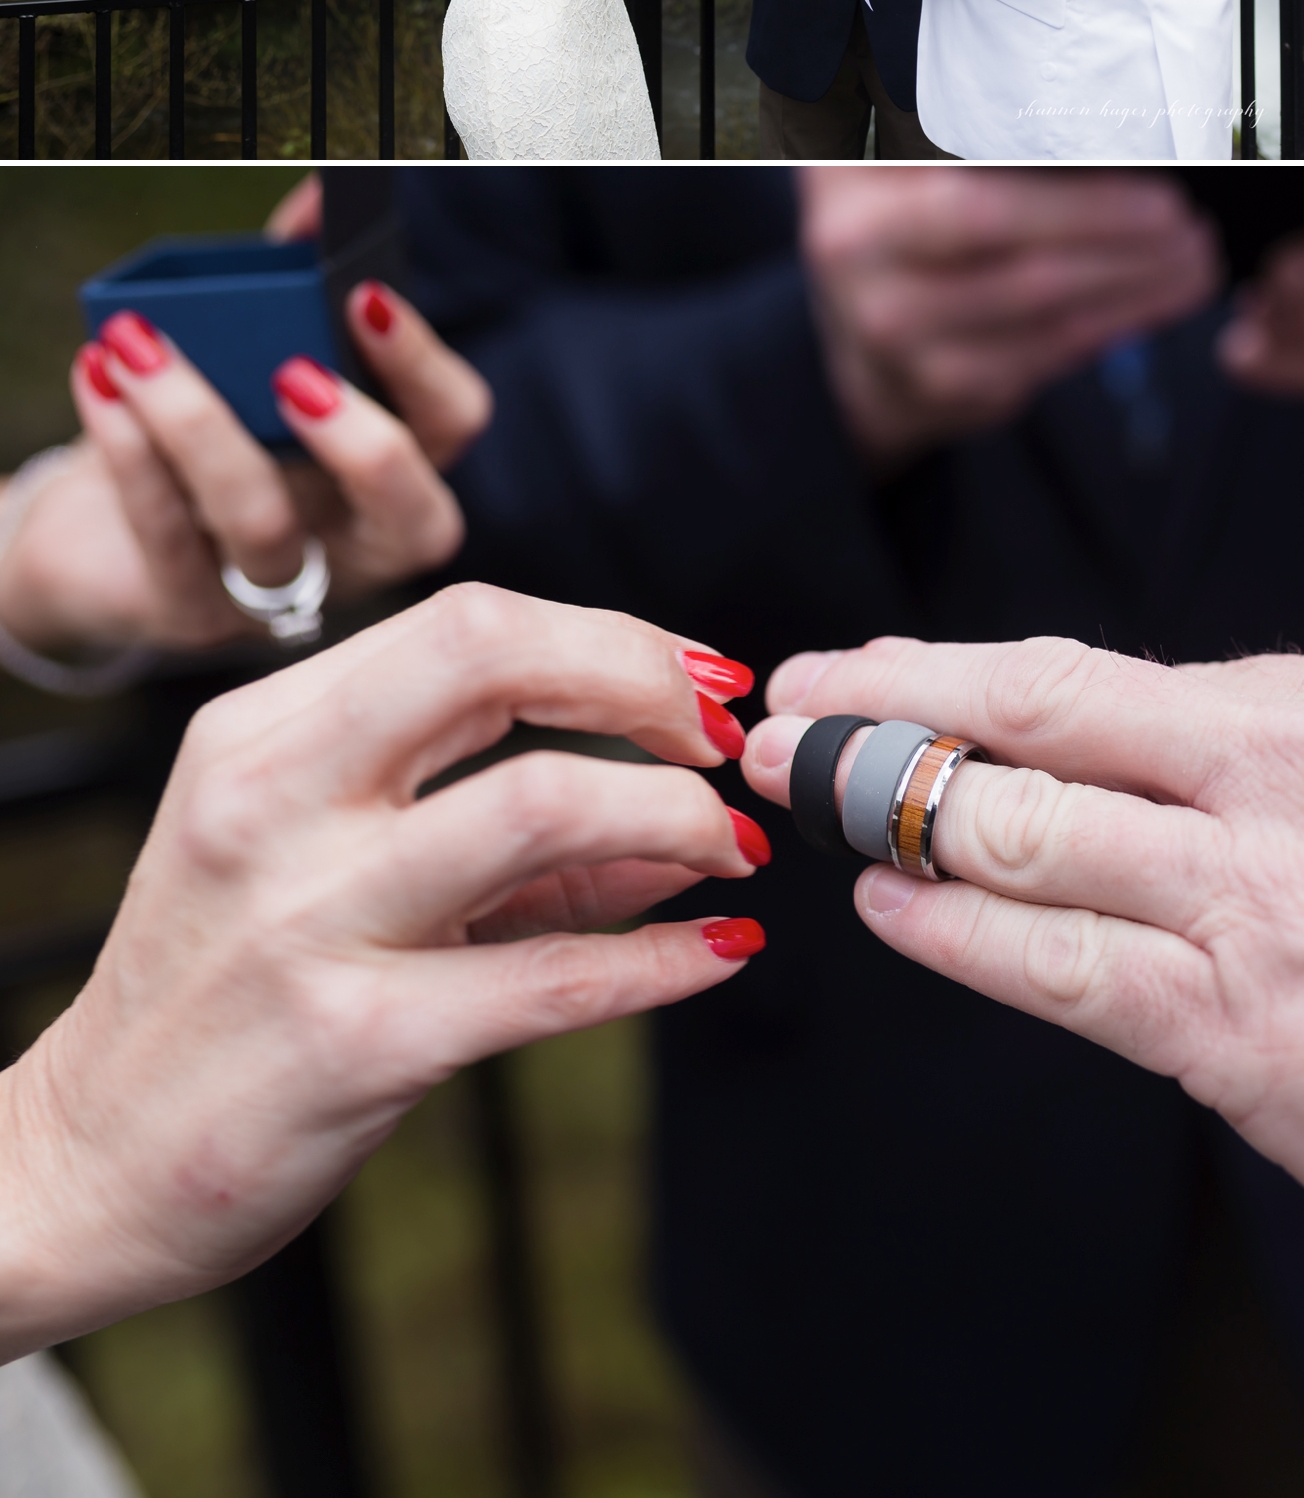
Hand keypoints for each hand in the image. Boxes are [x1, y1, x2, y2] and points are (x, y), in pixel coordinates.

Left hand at [0, 280, 491, 657]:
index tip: (361, 294)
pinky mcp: (192, 615)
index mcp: (395, 467)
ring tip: (136, 344)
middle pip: (414, 518)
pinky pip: (168, 535)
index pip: (454, 422)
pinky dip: (128, 449)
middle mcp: (360, 541)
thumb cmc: (208, 436)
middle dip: (364, 444)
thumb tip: (316, 199)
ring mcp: (280, 591)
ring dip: (197, 422)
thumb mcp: (255, 361)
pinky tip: (98, 374)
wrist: (103, 546)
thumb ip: (294, 284)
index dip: (421, 363)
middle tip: (292, 371)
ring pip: (264, 524)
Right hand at [0, 587, 766, 1356]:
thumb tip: (674, 815)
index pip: (468, 621)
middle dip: (641, 680)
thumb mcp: (316, 862)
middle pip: (491, 655)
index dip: (609, 639)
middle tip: (721, 741)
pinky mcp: (352, 1042)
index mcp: (262, 734)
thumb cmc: (224, 993)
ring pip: (539, 806)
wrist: (88, 1165)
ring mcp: (307, 920)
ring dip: (674, 816)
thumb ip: (486, 825)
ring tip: (731, 848)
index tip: (695, 682)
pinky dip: (661, 959)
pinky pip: (549, 979)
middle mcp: (273, 803)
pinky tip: (719, 952)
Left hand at [745, 636, 1303, 1299]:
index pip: (1120, 680)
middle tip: (792, 691)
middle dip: (893, 698)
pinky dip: (957, 932)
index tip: (897, 669)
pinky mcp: (1244, 1030)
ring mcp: (1258, 899)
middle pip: (1045, 711)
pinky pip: (1060, 965)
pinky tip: (891, 907)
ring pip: (1027, 826)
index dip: (982, 673)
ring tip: (806, 791)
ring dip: (891, 805)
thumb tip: (1196, 752)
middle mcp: (1288, 771)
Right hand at [799, 171, 1223, 470]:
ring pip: (1035, 295)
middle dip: (1106, 219)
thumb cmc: (914, 238)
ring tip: (1190, 256)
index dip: (1060, 165)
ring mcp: (891, 322)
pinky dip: (1113, 321)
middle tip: (1181, 216)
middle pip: (998, 222)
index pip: (966, 158)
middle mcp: (855, 244)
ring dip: (1131, 275)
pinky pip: (1044, 351)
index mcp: (854, 171)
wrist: (865, 345)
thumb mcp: (917, 172)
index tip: (1146, 162)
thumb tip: (1117, 135)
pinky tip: (1154, 298)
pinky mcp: (935, 383)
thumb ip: (984, 148)